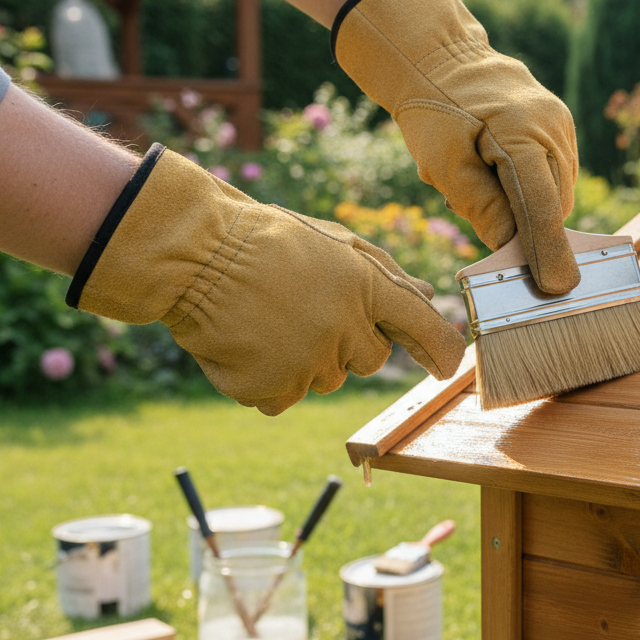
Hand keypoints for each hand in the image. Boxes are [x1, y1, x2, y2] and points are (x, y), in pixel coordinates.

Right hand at [68, 147, 465, 413]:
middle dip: (349, 343)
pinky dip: (269, 381)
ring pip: (325, 380)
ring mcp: (306, 364)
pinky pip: (285, 398)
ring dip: (305, 359)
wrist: (192, 255)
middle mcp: (343, 329)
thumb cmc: (265, 240)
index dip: (441, 350)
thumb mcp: (332, 242)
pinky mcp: (271, 390)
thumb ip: (385, 273)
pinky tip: (249, 346)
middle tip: (307, 312)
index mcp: (365, 286)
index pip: (423, 327)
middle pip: (370, 361)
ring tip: (268, 321)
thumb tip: (428, 296)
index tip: (447, 367)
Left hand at [333, 0, 579, 294]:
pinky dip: (530, 191)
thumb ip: (481, 208)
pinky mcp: (558, 128)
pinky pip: (552, 176)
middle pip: (554, 205)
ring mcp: (560, 125)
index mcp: (522, 134)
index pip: (542, 206)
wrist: (439, 58)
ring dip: (528, 210)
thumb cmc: (435, 111)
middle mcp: (553, 127)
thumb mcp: (445, 166)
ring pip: (555, 193)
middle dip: (530, 231)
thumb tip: (511, 251)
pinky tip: (496, 177)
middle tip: (490, 237)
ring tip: (483, 188)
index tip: (555, 288)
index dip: (548, 252)